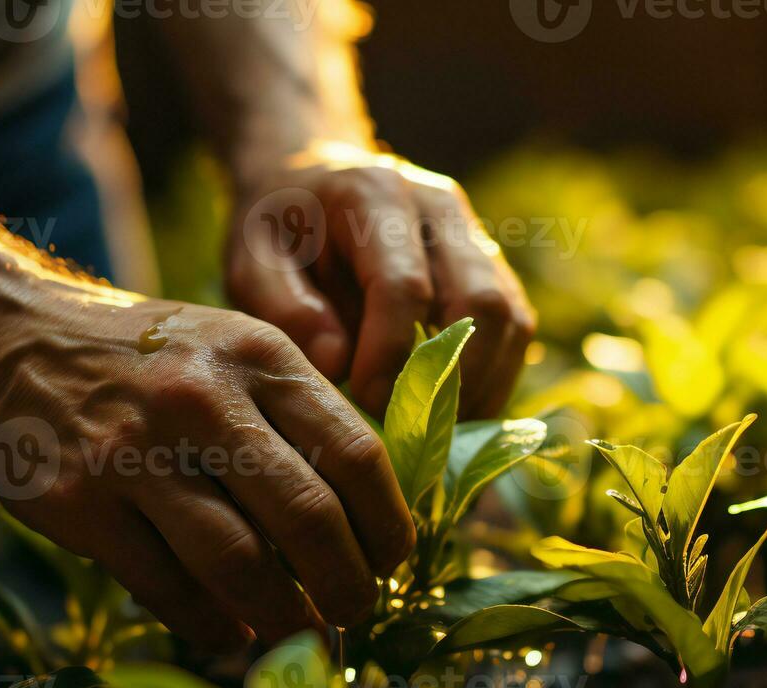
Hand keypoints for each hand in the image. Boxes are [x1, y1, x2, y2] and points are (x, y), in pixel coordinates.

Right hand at [0, 297, 414, 653]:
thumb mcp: (233, 351)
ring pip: (239, 563)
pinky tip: (231, 634)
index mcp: (259, 358)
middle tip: (355, 613)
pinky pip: (166, 588)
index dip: (387, 525)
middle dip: (347, 586)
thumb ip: (299, 418)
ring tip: (300, 637)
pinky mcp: (79, 502)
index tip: (392, 561)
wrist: (5, 339)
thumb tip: (370, 523)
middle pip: (308, 517)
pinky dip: (212, 626)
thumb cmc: (149, 361)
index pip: (357, 454)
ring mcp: (134, 453)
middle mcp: (202, 400)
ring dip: (284, 618)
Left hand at [226, 142, 535, 418]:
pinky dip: (494, 376)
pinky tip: (457, 410)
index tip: (368, 403)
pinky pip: (515, 325)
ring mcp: (473, 233)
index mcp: (375, 196)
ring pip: (509, 317)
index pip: (404, 286)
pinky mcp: (490, 264)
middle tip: (417, 431)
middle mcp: (438, 207)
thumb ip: (284, 308)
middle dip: (454, 380)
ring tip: (442, 431)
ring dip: (483, 385)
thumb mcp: (251, 259)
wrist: (309, 178)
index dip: (391, 355)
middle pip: (480, 301)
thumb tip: (338, 364)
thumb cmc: (276, 226)